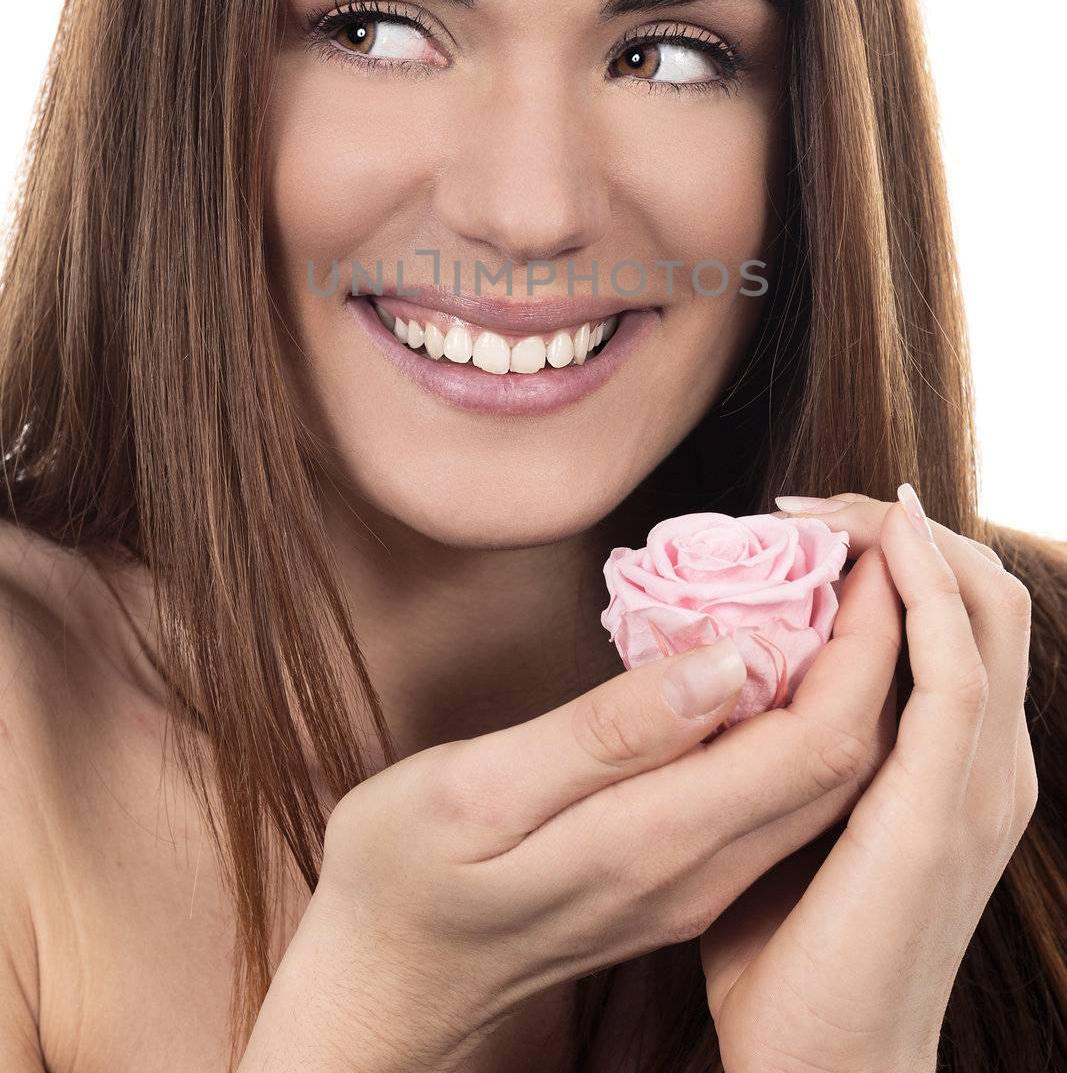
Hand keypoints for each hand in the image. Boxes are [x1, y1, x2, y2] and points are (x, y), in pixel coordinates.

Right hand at [304, 570, 902, 1071]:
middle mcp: (700, 872)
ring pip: (815, 784)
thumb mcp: (477, 790)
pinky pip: (773, 798)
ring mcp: (695, 885)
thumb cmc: (403, 881)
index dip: (862, 642)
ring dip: (839, 684)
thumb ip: (607, 732)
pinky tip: (760, 662)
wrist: (384, 993)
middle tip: (853, 551)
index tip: (860, 552)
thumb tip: (730, 662)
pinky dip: (794, 721)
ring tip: (818, 587)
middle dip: (870, 650)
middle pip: (838, 761)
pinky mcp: (679, 883)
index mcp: (656, 840)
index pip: (816, 740)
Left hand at [700, 488, 1037, 1072]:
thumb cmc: (794, 950)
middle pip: (986, 593)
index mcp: (960, 764)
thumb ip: (793, 747)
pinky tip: (879, 545)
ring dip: (912, 539)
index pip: (962, 618)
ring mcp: (979, 779)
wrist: (825, 1068)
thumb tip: (732, 667)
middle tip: (814, 505)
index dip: (901, 553)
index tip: (811, 524)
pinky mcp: (943, 801)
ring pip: (984, 607)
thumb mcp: (800, 820)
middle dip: (906, 528)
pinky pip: (955, 662)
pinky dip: (927, 588)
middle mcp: (990, 761)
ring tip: (832, 509)